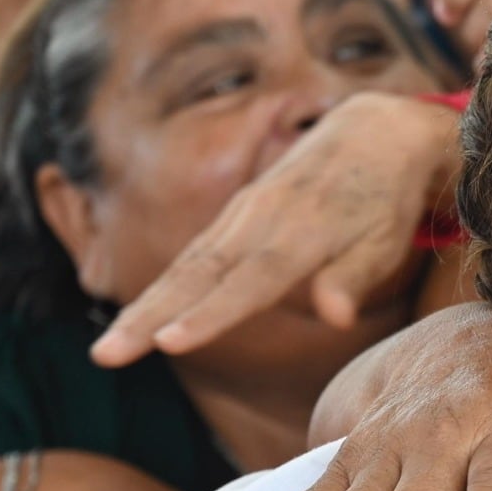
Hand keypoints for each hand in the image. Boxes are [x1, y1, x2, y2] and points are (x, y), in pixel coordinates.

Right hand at [90, 93, 462, 368]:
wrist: (372, 134)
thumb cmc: (385, 199)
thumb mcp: (386, 237)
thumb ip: (356, 276)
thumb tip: (336, 317)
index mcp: (304, 229)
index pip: (252, 279)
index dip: (211, 313)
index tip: (170, 343)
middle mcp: (262, 219)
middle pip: (199, 275)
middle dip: (150, 317)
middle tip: (105, 356)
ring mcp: (241, 215)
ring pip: (185, 268)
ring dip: (143, 308)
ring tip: (105, 350)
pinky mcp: (233, 216)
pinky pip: (191, 257)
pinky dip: (160, 290)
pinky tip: (133, 322)